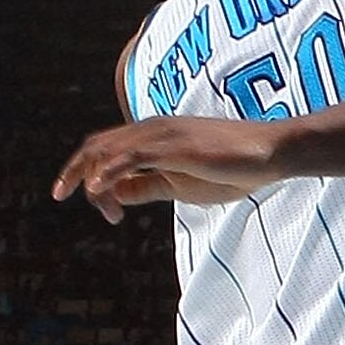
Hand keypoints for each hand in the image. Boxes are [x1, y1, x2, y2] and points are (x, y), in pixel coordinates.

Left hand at [55, 117, 285, 223]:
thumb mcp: (180, 184)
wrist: (271, 153)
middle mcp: (151, 129)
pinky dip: (107, 173)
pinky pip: (129, 157)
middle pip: (96, 147)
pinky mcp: (173, 146)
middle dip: (75, 174)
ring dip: (92, 181)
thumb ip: (147, 186)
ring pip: (107, 151)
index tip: (111, 215)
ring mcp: (161, 135)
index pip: (104, 150)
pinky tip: (97, 192)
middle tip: (73, 202)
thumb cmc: (232, 169)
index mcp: (152, 136)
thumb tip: (116, 194)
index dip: (91, 181)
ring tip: (103, 212)